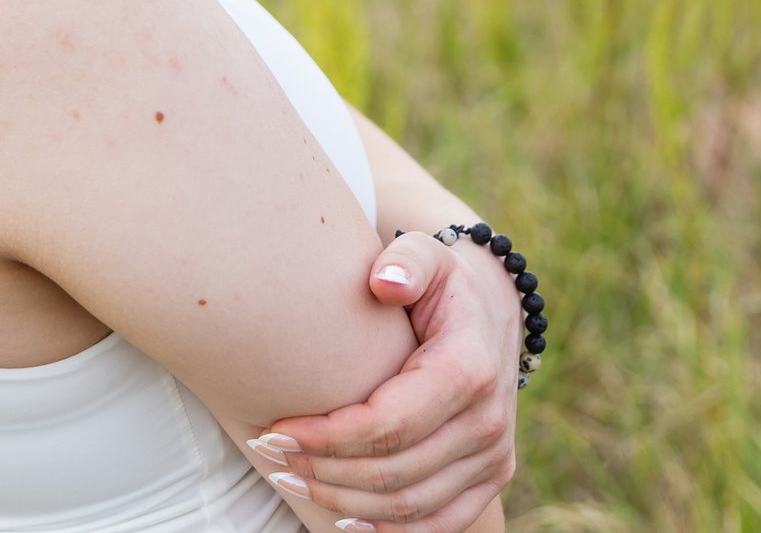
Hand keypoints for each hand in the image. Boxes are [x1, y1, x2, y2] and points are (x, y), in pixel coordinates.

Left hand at [247, 229, 519, 530]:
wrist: (488, 311)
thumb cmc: (438, 282)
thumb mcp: (424, 254)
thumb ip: (404, 260)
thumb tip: (383, 282)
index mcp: (468, 370)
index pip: (387, 425)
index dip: (325, 437)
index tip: (272, 430)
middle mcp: (488, 422)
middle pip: (391, 472)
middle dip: (321, 470)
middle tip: (267, 453)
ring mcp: (493, 457)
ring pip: (408, 506)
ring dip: (342, 502)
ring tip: (288, 478)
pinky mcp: (490, 478)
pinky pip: (440, 523)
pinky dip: (388, 529)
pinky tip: (339, 518)